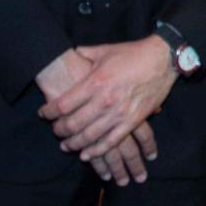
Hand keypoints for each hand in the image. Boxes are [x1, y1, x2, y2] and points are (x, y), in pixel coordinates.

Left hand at [33, 49, 158, 183]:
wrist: (162, 59)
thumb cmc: (132, 54)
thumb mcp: (104, 51)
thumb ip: (83, 54)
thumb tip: (71, 54)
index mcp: (95, 82)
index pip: (63, 104)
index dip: (49, 112)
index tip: (43, 114)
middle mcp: (104, 101)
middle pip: (73, 124)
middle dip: (60, 130)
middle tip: (55, 131)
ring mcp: (119, 114)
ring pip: (90, 136)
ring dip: (75, 144)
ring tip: (67, 146)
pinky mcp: (132, 121)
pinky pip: (111, 142)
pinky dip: (97, 151)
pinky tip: (87, 155)